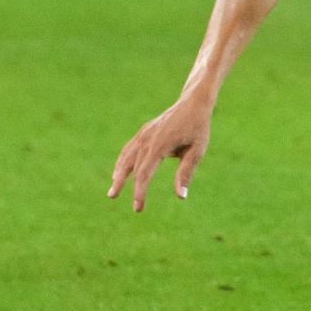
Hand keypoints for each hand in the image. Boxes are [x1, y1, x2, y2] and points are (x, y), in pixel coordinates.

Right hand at [108, 95, 212, 212]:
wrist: (193, 103)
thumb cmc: (198, 128)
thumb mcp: (197, 151)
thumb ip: (186, 173)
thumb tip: (181, 196)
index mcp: (160, 146)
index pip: (144, 174)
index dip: (140, 192)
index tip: (138, 207)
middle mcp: (147, 139)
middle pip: (131, 167)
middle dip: (123, 184)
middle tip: (113, 198)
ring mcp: (144, 134)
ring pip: (126, 157)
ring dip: (118, 173)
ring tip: (113, 190)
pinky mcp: (144, 132)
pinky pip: (129, 149)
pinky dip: (123, 161)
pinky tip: (119, 172)